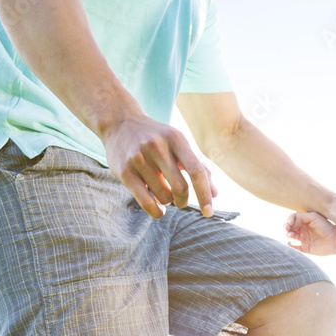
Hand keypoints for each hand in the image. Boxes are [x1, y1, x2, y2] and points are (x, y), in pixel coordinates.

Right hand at [102, 116, 216, 217]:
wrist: (120, 123)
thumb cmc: (157, 138)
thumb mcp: (178, 144)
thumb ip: (197, 166)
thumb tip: (215, 194)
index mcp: (175, 138)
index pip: (196, 171)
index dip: (204, 194)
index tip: (209, 212)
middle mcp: (156, 146)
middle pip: (180, 187)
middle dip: (183, 201)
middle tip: (181, 201)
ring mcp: (138, 158)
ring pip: (163, 196)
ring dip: (168, 202)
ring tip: (164, 194)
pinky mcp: (123, 171)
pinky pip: (145, 201)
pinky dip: (156, 211)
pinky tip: (159, 209)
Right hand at [285, 211, 335, 255]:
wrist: (334, 240)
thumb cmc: (326, 227)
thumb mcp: (314, 217)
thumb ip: (301, 216)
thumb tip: (291, 223)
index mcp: (305, 221)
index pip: (293, 219)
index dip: (290, 220)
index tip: (291, 223)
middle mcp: (303, 229)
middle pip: (290, 227)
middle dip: (287, 227)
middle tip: (287, 228)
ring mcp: (304, 239)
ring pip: (291, 236)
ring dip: (288, 234)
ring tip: (291, 235)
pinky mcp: (305, 248)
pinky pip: (294, 247)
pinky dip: (290, 245)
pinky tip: (290, 243)